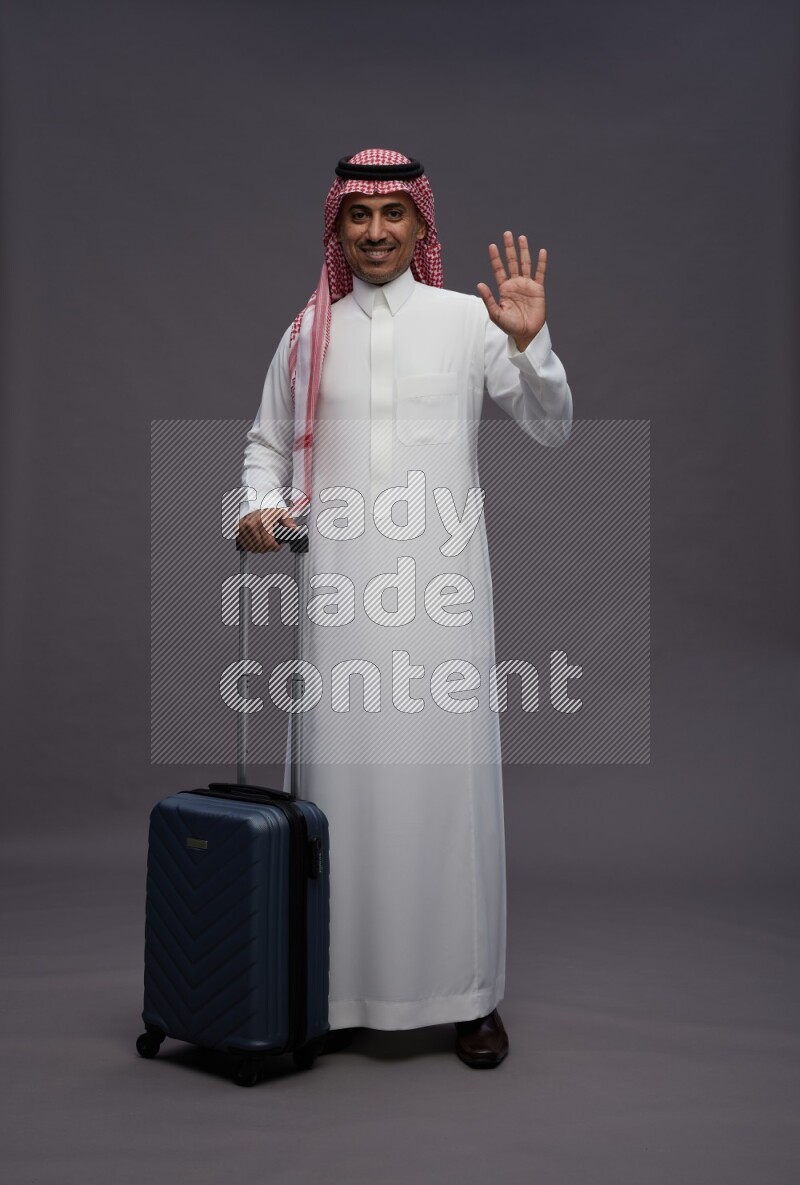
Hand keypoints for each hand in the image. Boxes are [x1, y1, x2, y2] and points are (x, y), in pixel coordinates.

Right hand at [236, 507, 298, 552]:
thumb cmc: (270, 511)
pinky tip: (255, 542)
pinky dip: (249, 546)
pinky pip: (244, 544)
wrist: (257, 503)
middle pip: (260, 548)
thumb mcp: (282, 514)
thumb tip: (294, 529)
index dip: (275, 547)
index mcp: (263, 521)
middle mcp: (251, 524)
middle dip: (267, 548)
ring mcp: (243, 527)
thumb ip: (288, 522)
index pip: (268, 544)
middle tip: (271, 544)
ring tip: (263, 543)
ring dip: (258, 548)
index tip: (277, 546)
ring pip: (251, 548)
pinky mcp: (237, 528)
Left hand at [477, 232, 546, 351]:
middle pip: (512, 262)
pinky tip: (541, 251)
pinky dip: (541, 263)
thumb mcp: (496, 314)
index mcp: (504, 289)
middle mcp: (515, 284)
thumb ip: (488, 299)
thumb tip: (479, 284)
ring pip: (525, 264)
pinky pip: (540, 273)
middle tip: (507, 233)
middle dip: (509, 248)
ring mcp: (527, 285)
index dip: (495, 258)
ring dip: (523, 251)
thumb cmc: (510, 326)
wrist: (526, 334)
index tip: (492, 246)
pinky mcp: (538, 289)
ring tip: (521, 237)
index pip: (499, 270)